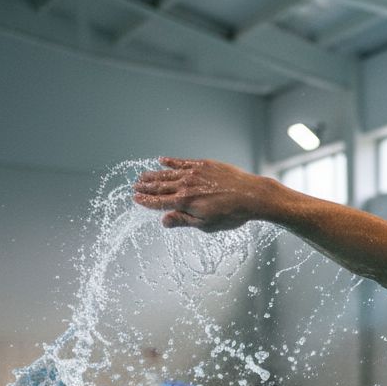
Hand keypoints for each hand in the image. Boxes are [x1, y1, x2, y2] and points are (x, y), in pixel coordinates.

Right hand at [133, 157, 274, 231]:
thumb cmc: (232, 214)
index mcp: (185, 202)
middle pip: (160, 186)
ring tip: (143, 176)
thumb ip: (184, 221)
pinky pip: (183, 162)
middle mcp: (186, 185)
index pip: (159, 202)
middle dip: (146, 187)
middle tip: (135, 186)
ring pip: (169, 173)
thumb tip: (164, 221)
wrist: (252, 195)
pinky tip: (162, 160)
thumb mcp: (207, 225)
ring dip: (154, 175)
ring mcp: (194, 173)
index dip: (146, 201)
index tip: (136, 199)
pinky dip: (171, 162)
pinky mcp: (204, 165)